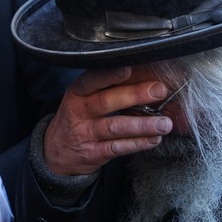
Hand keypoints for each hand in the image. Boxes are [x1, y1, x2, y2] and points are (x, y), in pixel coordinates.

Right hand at [44, 67, 172, 175]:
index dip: (109, 75)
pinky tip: (153, 139)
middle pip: (106, 101)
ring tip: (164, 123)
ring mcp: (85, 133)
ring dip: (142, 125)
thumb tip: (145, 76)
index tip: (129, 68)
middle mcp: (79, 111)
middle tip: (159, 90)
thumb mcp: (82, 98)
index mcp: (77, 92)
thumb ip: (106, 88)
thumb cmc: (78, 118)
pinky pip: (117, 148)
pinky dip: (137, 143)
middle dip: (134, 95)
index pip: (91, 80)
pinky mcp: (93, 153)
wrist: (57, 152)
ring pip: (114, 127)